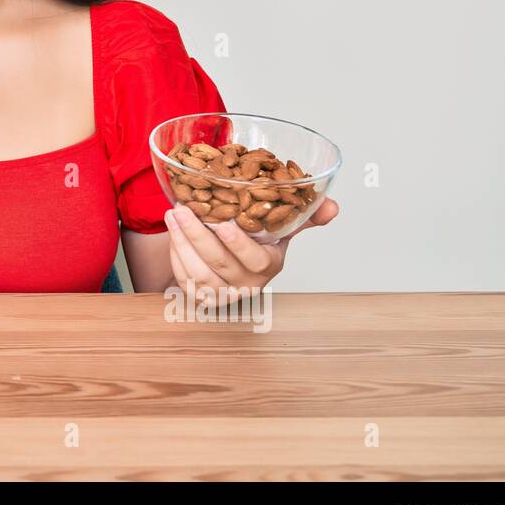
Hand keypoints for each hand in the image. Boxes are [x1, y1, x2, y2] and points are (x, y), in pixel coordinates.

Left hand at [164, 197, 339, 303]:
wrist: (232, 267)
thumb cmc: (257, 244)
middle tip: (182, 208)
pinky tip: (172, 233)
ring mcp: (222, 294)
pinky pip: (184, 278)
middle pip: (218, 262)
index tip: (222, 224)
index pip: (254, 260)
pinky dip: (175, 254)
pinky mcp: (201, 297)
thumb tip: (332, 207)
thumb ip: (303, 216)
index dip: (238, 244)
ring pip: (197, 272)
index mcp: (268, 265)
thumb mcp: (281, 230)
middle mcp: (246, 284)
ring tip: (172, 215)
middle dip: (196, 234)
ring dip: (180, 242)